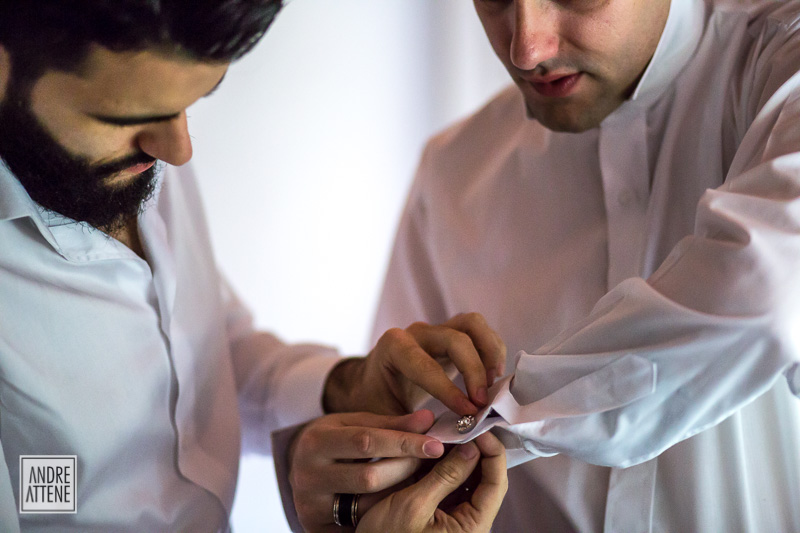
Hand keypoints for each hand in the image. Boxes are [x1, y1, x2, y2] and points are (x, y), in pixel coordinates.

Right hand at [289, 410, 445, 532]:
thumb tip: (428, 419)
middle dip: (406, 468)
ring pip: (367, 504)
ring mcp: (310, 504)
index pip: (367, 441)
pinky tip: (397, 501)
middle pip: (370, 477)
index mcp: (317, 441)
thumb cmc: (336, 440)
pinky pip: (360, 522)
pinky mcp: (316, 525)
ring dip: (400, 492)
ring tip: (417, 479)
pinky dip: (383, 511)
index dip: (405, 443)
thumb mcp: (356, 424)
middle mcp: (308, 474)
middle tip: (430, 461)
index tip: (436, 445)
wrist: (298, 468)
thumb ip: (392, 425)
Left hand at [323, 312, 505, 415]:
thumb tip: (437, 442)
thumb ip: (406, 430)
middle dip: (474, 371)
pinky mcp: (451, 333)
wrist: (371, 383)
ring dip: (490, 352)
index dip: (450, 391)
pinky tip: (493, 377)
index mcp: (393, 348)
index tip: (469, 412)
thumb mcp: (381, 420)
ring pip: (472, 324)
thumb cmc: (376, 401)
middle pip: (456, 339)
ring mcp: (436, 330)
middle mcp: (416, 333)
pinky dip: (492, 349)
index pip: (426, 366)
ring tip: (494, 384)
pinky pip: (479, 330)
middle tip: (483, 402)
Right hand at [357, 432, 507, 532]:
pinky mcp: (439, 515)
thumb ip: (445, 475)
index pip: (496, 482)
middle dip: (472, 449)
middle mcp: (469, 524)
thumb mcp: (414, 505)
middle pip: (484, 478)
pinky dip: (440, 466)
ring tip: (442, 433)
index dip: (491, 451)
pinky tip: (429, 450)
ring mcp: (455, 519)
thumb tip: (471, 448)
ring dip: (455, 456)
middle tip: (457, 426)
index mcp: (473, 527)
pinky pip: (448, 485)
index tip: (477, 428)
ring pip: (466, 479)